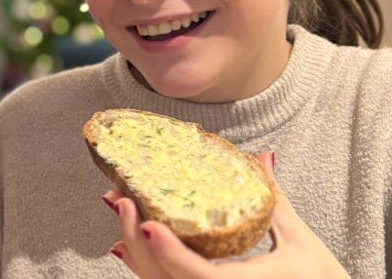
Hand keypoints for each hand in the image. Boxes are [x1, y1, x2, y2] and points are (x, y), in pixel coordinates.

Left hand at [103, 153, 349, 278]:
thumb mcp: (301, 241)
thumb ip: (275, 200)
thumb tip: (263, 157)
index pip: (202, 276)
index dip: (170, 253)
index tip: (150, 223)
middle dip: (137, 241)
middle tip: (122, 201)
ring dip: (135, 250)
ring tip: (123, 210)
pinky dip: (145, 266)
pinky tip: (128, 242)